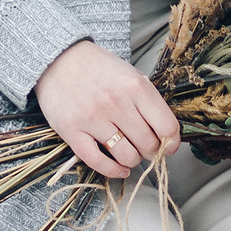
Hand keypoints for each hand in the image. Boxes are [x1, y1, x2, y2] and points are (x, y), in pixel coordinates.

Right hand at [35, 37, 180, 180]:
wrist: (59, 59)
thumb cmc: (100, 69)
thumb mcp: (130, 75)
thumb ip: (148, 101)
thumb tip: (166, 132)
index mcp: (135, 86)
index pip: (166, 125)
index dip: (172, 141)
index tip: (169, 146)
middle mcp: (116, 102)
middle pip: (147, 143)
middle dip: (152, 151)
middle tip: (147, 149)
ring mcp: (93, 118)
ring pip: (126, 155)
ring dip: (133, 160)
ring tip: (132, 156)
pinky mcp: (72, 131)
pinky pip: (97, 162)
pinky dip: (113, 171)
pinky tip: (120, 169)